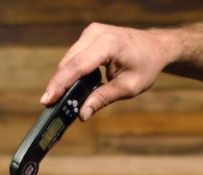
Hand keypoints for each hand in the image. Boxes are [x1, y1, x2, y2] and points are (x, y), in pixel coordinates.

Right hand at [40, 23, 177, 120]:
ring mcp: (90, 33)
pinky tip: (67, 89)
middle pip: (68, 63)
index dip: (60, 84)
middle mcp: (95, 33)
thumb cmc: (146, 66)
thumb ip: (103, 99)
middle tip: (49, 106)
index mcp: (108, 44)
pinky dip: (69, 73)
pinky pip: (73, 57)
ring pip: (68, 60)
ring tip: (57, 100)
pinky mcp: (88, 37)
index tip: (47, 99)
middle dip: (57, 85)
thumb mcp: (128, 87)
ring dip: (62, 80)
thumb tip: (82, 114)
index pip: (77, 66)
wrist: (155, 47)